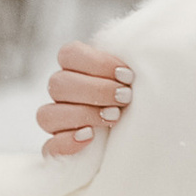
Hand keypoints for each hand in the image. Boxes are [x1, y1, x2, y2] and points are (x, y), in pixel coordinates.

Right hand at [36, 39, 131, 157]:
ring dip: (82, 114)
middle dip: (95, 90)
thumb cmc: (141, 101)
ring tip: (114, 118)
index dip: (96, 63)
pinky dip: (67, 141)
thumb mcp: (138, 79)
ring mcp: (56, 122)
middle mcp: (61, 93)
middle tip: (125, 97)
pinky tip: (90, 138)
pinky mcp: (56, 149)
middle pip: (59, 83)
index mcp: (77, 69)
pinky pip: (49, 147)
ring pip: (47, 114)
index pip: (68, 54)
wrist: (142, 139)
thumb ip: (135, 61)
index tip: (127, 75)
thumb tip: (147, 46)